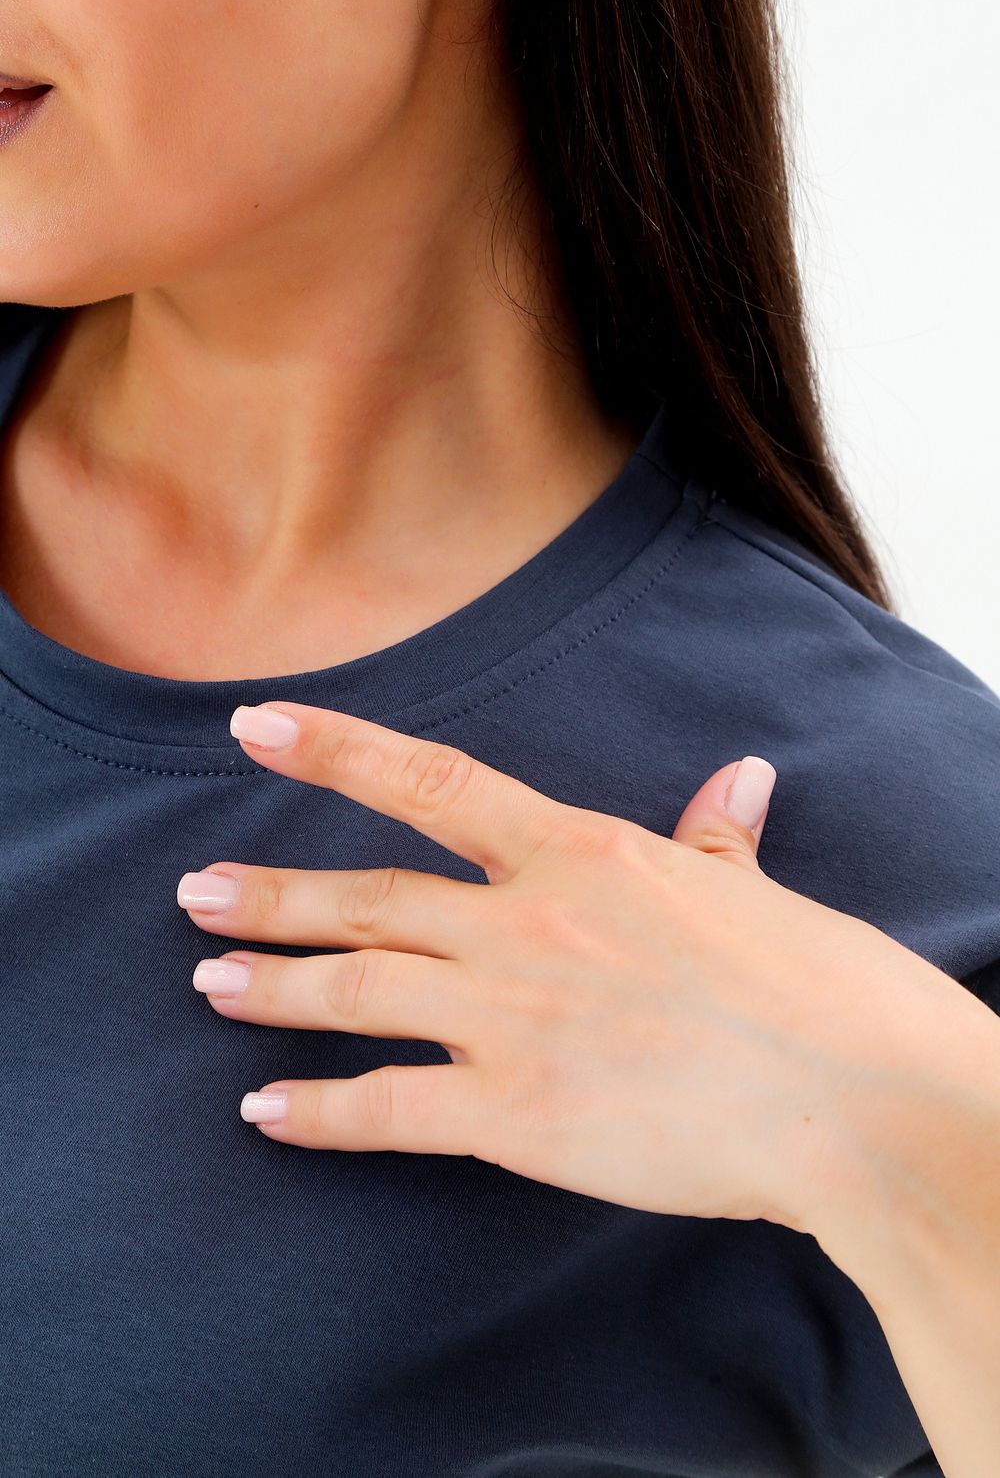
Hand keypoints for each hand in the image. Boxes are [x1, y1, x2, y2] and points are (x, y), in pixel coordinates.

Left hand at [176, 700, 946, 1239]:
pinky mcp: (516, 1114)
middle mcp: (524, 925)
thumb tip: (740, 778)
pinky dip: (317, 1111)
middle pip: (366, 900)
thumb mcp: (754, 894)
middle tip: (196, 896)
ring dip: (274, 985)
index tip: (253, 725)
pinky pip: (388, 1108)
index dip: (333, 749)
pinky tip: (263, 1111)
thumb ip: (718, 835)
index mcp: (578, 854)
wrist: (851, 1095)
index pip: (429, 782)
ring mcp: (511, 1018)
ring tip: (209, 982)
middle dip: (272, 896)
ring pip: (357, 990)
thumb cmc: (815, 986)